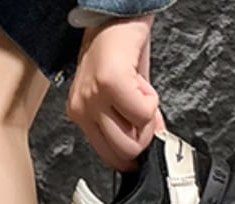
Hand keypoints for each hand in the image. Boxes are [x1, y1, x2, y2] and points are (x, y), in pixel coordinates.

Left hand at [66, 16, 165, 171]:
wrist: (117, 15)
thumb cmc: (119, 50)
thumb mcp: (124, 92)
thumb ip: (134, 121)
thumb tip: (153, 142)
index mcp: (81, 115)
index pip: (108, 156)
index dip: (133, 154)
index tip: (145, 141)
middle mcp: (81, 110)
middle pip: (121, 153)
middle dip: (144, 139)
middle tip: (148, 117)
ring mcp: (93, 99)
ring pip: (132, 139)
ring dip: (148, 122)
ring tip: (143, 97)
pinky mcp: (109, 85)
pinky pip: (142, 114)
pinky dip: (152, 103)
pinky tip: (143, 85)